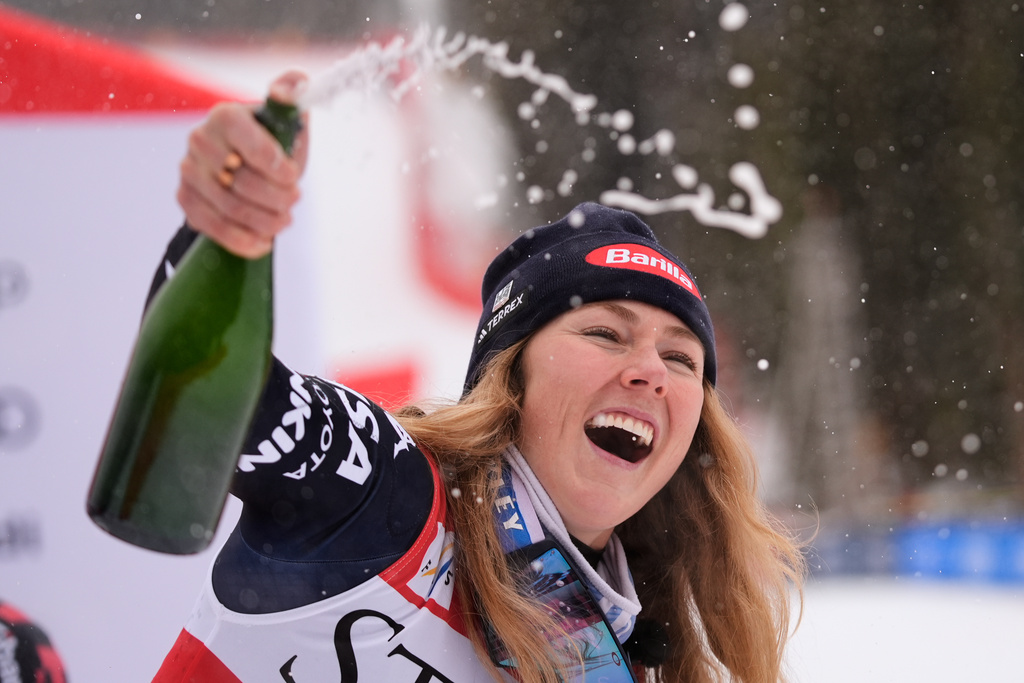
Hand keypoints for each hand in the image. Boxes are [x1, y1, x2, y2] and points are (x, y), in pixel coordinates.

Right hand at [177, 71, 310, 257]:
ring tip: (284, 221)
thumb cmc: (271, 145)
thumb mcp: (287, 122)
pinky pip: (214, 228)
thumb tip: (297, 82)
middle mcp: (200, 140)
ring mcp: (189, 171)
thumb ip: (292, 95)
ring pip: (231, 208)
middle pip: (243, 182)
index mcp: (226, 116)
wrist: (243, 170)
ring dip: (266, 222)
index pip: (248, 142)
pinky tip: (263, 241)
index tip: (294, 178)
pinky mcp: (185, 199)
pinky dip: (244, 241)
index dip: (276, 166)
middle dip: (277, 198)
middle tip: (294, 200)